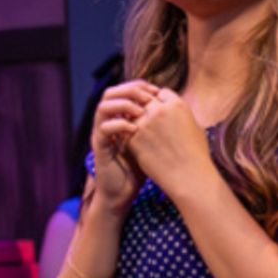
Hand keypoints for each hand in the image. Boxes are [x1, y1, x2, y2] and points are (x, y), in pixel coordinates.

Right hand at [91, 80, 159, 210]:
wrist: (124, 191)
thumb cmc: (142, 166)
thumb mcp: (153, 140)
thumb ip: (159, 123)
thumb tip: (178, 106)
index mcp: (120, 118)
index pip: (124, 91)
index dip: (139, 86)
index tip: (158, 90)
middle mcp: (108, 123)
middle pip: (110, 93)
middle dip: (129, 90)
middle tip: (148, 96)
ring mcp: (102, 135)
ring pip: (102, 107)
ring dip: (123, 105)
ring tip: (140, 111)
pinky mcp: (100, 148)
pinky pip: (104, 129)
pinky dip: (119, 124)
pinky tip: (134, 128)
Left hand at [127, 88, 217, 199]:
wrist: (188, 176)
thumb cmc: (196, 153)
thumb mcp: (195, 126)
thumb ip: (181, 114)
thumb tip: (174, 110)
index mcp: (178, 104)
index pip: (162, 93)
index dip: (161, 102)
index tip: (162, 112)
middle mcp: (159, 111)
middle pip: (145, 101)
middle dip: (146, 109)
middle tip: (149, 121)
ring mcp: (144, 124)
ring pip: (133, 115)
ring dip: (136, 121)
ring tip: (145, 135)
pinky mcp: (133, 139)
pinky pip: (126, 131)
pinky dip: (131, 136)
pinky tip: (141, 146)